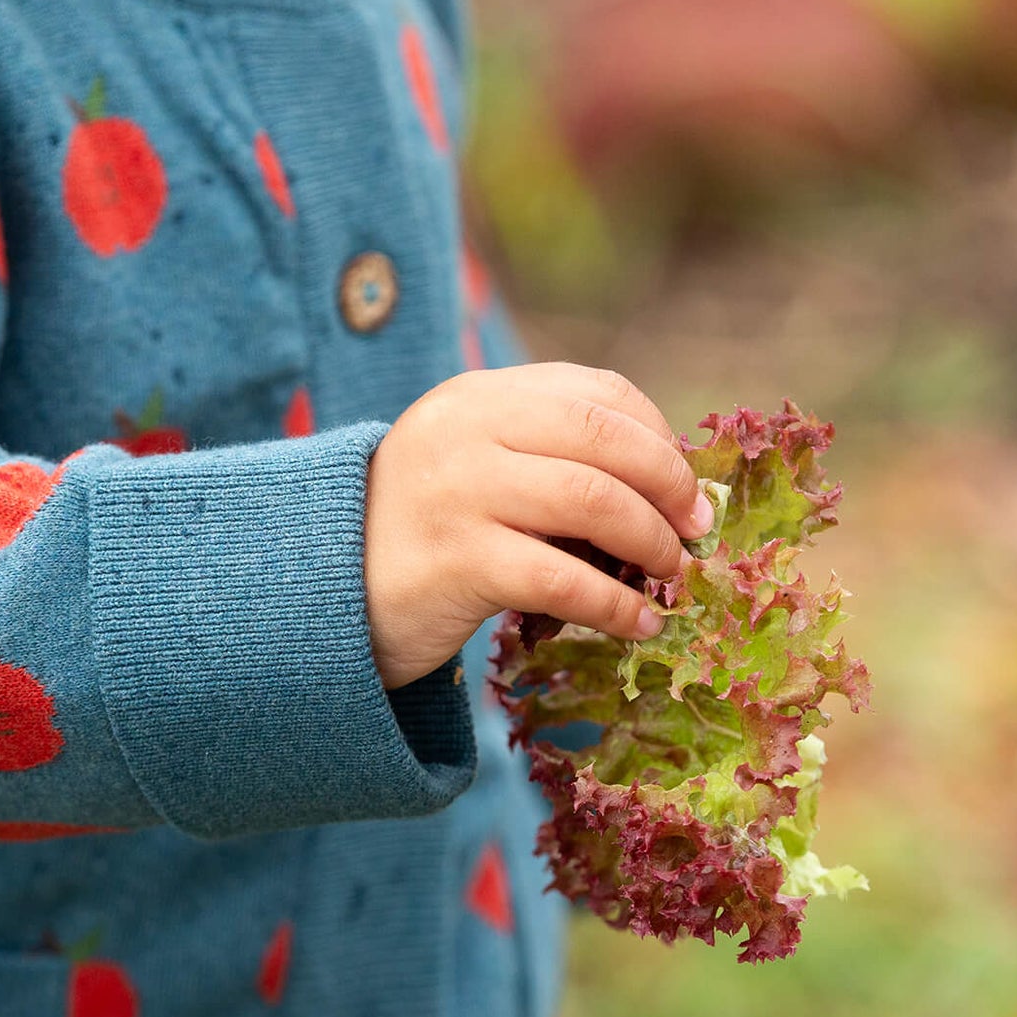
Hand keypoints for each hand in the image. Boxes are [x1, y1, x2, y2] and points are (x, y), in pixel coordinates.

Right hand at [364, 364, 714, 690]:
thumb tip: (670, 489)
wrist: (318, 590)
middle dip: (670, 487)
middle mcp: (468, 430)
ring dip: (653, 544)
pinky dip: (616, 605)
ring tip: (673, 575)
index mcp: (479, 395)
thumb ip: (545, 457)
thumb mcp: (472, 466)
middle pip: (607, 440)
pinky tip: (638, 624)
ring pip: (595, 502)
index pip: (597, 392)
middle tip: (697, 531)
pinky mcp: (458, 561)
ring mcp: (460, 492)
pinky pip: (564, 579)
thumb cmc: (416, 535)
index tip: (686, 484)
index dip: (658, 436)